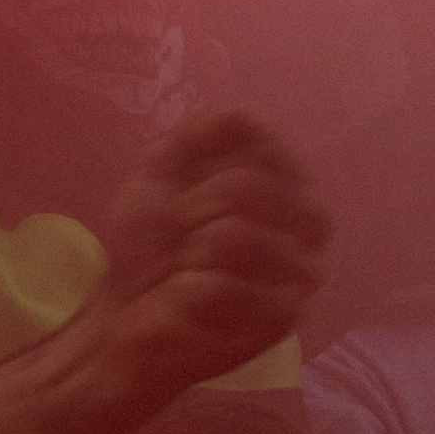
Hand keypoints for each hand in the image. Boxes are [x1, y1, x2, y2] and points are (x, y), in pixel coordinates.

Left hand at [78, 110, 328, 388]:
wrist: (125, 314)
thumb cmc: (150, 245)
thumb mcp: (159, 174)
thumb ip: (195, 136)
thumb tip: (242, 113)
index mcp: (288, 184)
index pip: (259, 142)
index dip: (206, 164)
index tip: (187, 191)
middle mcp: (309, 226)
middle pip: (247, 187)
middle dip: (192, 210)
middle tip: (182, 239)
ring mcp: (301, 274)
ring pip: (233, 236)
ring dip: (189, 254)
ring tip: (187, 271)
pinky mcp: (281, 320)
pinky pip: (220, 286)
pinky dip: (187, 291)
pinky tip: (190, 303)